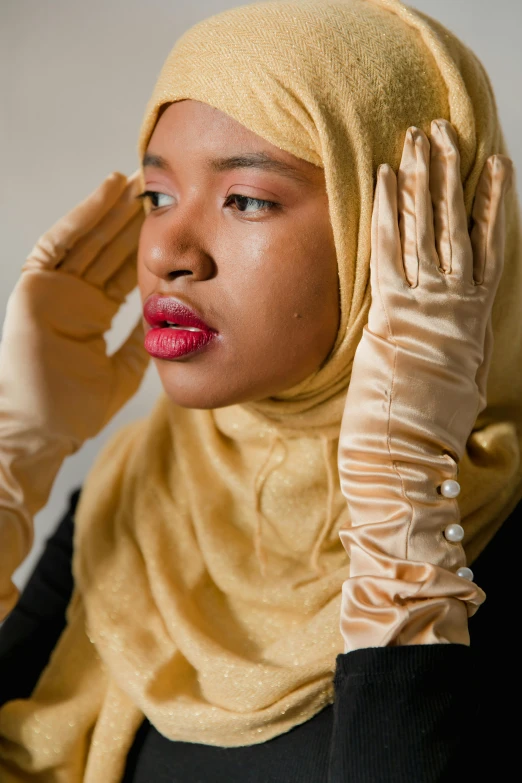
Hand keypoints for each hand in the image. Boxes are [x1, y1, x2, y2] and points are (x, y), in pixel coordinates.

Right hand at [0, 170, 149, 618]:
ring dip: (112, 208)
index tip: (174, 219)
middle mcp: (75, 296)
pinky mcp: (34, 287)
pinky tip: (107, 194)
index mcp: (94, 313)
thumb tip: (173, 321)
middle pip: (108, 247)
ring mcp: (54, 289)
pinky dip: (83, 217)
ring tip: (139, 180)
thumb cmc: (76, 410)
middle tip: (162, 186)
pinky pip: (59, 243)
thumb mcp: (125, 369)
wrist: (43, 430)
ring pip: (88, 238)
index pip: (124, 268)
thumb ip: (142, 342)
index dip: (147, 243)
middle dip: (133, 217)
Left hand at [337, 120, 511, 649]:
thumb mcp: (448, 386)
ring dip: (425, 181)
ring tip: (422, 138)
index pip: (486, 249)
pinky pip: (391, 254)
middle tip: (446, 131)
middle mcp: (456, 308)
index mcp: (471, 322)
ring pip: (430, 231)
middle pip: (458, 228)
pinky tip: (386, 179)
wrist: (407, 465)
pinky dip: (390, 214)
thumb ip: (447, 351)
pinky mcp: (393, 315)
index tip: (490, 165)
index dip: (489, 204)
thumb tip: (441, 339)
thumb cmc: (424, 437)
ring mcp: (427, 308)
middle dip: (452, 176)